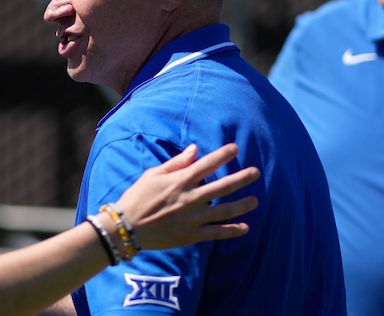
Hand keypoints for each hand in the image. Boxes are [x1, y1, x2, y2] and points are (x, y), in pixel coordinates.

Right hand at [115, 143, 258, 249]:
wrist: (127, 227)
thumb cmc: (137, 197)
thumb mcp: (153, 174)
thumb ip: (176, 163)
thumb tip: (195, 149)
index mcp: (180, 181)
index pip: (207, 164)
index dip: (223, 155)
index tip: (235, 148)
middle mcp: (190, 198)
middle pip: (222, 186)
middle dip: (241, 178)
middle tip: (256, 172)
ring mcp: (193, 218)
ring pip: (224, 210)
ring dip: (242, 205)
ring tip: (255, 200)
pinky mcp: (191, 235)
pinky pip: (216, 233)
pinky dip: (232, 231)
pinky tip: (245, 228)